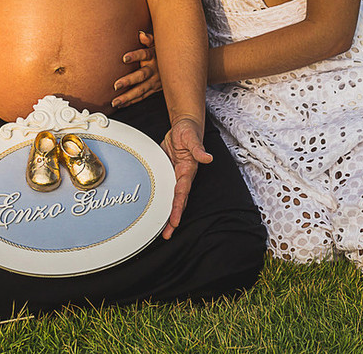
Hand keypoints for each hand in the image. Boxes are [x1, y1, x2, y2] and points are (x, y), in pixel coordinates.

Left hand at [112, 31, 160, 107]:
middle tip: (116, 85)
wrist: (178, 66)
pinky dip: (132, 101)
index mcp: (154, 56)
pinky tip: (122, 104)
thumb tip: (141, 35)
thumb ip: (149, 39)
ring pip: (141, 90)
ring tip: (116, 101)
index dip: (135, 56)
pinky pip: (142, 96)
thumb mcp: (158, 43)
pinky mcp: (154, 89)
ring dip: (128, 97)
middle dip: (129, 81)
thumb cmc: (162, 53)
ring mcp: (155, 81)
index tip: (124, 58)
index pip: (144, 54)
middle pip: (142, 75)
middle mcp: (154, 70)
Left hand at [159, 116, 212, 239]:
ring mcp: (174, 176)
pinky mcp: (167, 172)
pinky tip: (154, 209)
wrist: (183, 127)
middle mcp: (182, 177)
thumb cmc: (189, 132)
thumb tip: (208, 157)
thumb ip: (198, 149)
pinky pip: (164, 189)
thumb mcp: (191, 138)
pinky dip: (160, 200)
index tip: (174, 221)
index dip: (177, 208)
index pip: (182, 193)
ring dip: (166, 213)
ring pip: (170, 198)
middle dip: (173, 218)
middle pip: (177, 202)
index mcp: (187, 171)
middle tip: (166, 235)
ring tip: (161, 230)